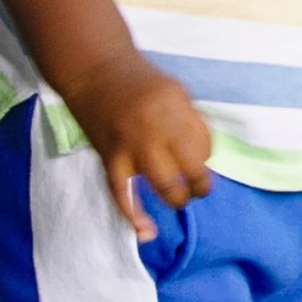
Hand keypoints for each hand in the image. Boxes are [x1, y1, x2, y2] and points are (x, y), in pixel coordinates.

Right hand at [58, 51, 212, 240]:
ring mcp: (131, 146)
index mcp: (176, 106)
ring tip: (180, 198)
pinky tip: (146, 231)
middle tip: (198, 187)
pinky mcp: (109, 159)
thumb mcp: (175, 90)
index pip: (205, 145)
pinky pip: (122, 194)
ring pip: (164, 186)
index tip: (201, 158)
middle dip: (199, 185)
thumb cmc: (138, 79)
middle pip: (191, 169)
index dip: (207, 156)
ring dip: (177, 197)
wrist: (94, 70)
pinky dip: (134, 216)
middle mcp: (156, 128)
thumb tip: (204, 156)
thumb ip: (189, 120)